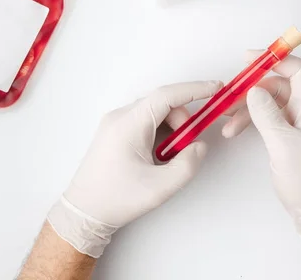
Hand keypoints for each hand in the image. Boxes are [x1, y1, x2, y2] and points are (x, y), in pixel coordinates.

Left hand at [47, 81, 222, 257]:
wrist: (84, 211)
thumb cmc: (116, 199)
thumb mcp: (160, 187)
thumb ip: (188, 164)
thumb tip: (199, 146)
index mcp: (128, 124)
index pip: (167, 95)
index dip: (194, 89)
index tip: (216, 88)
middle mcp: (120, 117)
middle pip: (162, 103)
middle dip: (183, 120)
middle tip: (188, 145)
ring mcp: (115, 123)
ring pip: (155, 112)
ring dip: (171, 128)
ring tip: (170, 156)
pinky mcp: (115, 131)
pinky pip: (145, 121)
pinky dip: (160, 132)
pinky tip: (159, 155)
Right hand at [223, 53, 300, 237]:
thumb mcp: (283, 145)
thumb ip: (266, 114)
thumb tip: (253, 90)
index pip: (298, 70)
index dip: (274, 59)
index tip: (249, 59)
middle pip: (280, 84)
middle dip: (253, 87)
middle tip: (230, 93)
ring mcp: (300, 123)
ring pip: (271, 101)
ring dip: (248, 107)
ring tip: (227, 119)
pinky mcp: (291, 135)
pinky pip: (269, 117)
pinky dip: (252, 121)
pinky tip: (235, 129)